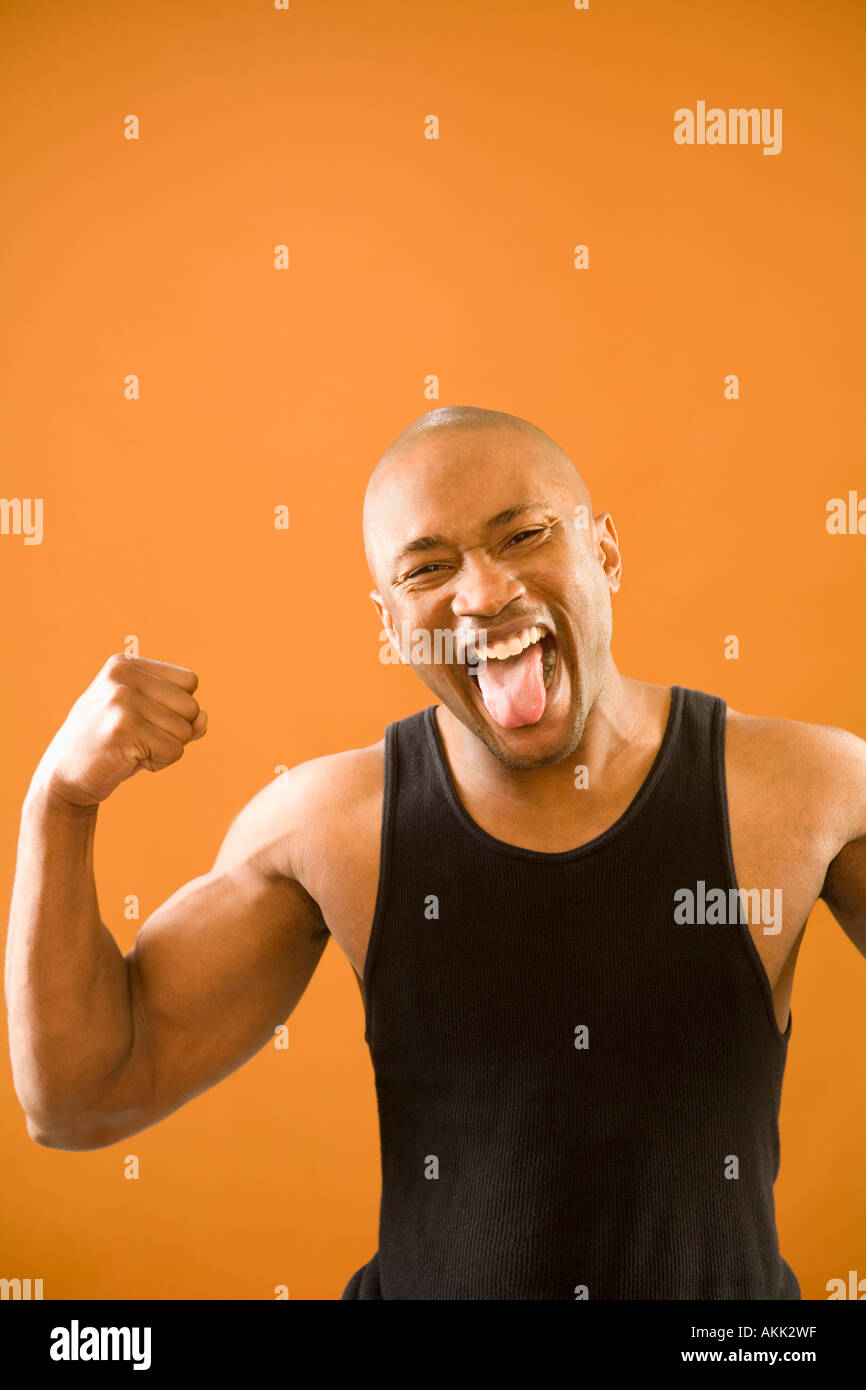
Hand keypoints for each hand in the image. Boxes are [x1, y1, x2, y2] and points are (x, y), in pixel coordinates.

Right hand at [31, 654, 206, 808]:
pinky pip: (173, 750)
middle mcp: (122, 677)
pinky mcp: (123, 729)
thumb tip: (203, 718)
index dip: (177, 709)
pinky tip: (128, 760)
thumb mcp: (148, 721)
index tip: (143, 719)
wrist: (64, 776)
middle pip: (191, 706)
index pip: (189, 682)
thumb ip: (183, 716)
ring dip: (165, 749)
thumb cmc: (112, 745)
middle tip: (137, 738)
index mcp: (125, 665)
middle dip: (174, 731)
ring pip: (184, 731)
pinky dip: (159, 763)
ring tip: (130, 748)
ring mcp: (121, 700)